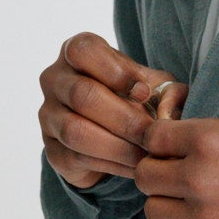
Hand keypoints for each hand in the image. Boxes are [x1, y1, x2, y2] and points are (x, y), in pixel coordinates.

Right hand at [39, 32, 187, 189]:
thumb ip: (170, 92)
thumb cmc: (134, 97)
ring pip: (75, 130)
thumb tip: (167, 114)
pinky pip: (77, 157)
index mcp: (76, 52)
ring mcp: (48, 115)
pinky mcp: (52, 149)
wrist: (111, 130)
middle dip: (124, 118)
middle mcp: (55, 79)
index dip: (116, 72)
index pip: (84, 50)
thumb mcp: (156, 85)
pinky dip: (111, 165)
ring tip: (146, 155)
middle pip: (82, 94)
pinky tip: (135, 167)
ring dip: (117, 146)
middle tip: (152, 135)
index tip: (145, 93)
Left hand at [134, 111, 218, 218]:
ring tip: (186, 194)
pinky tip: (206, 214)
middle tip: (172, 168)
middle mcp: (198, 179)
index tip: (167, 142)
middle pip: (144, 175)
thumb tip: (200, 135)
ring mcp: (205, 217)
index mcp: (209, 141)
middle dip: (155, 168)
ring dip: (165, 199)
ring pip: (153, 210)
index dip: (158, 138)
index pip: (153, 137)